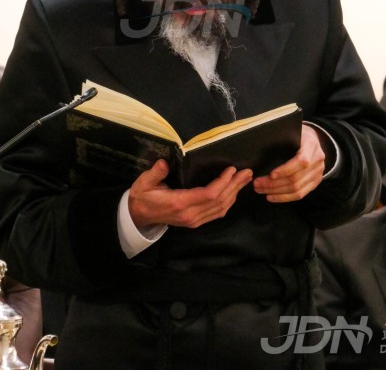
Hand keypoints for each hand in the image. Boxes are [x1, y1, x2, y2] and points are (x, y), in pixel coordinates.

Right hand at [129, 160, 252, 228]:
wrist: (138, 216)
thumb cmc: (142, 196)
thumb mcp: (144, 182)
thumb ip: (155, 173)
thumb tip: (164, 163)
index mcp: (179, 203)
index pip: (209, 194)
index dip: (223, 182)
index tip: (231, 169)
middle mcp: (190, 214)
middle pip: (220, 201)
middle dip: (235, 186)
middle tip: (247, 172)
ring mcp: (194, 220)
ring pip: (221, 208)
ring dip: (234, 193)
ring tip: (244, 180)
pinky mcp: (195, 222)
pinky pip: (216, 213)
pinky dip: (228, 202)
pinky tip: (233, 192)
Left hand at [252, 124, 324, 201]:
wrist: (312, 139)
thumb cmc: (297, 134)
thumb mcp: (292, 131)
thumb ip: (282, 139)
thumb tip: (261, 148)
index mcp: (311, 145)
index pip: (301, 161)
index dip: (285, 169)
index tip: (271, 174)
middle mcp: (317, 161)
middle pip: (296, 178)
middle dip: (274, 184)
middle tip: (257, 183)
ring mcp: (318, 173)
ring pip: (296, 189)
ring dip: (276, 192)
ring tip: (260, 190)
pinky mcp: (315, 182)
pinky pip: (300, 194)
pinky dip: (284, 198)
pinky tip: (271, 196)